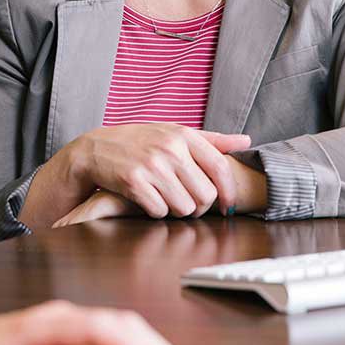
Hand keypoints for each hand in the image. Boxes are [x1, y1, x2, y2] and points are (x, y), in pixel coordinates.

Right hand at [55, 155, 268, 226]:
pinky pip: (159, 211)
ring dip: (177, 210)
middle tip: (189, 204)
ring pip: (184, 207)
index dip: (228, 192)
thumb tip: (246, 141)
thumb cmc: (141, 141)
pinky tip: (149, 200)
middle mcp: (170, 148)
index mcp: (184, 135)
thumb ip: (212, 140)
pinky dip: (156, 211)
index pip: (220, 168)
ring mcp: (151, 165)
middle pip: (205, 195)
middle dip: (199, 206)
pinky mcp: (134, 182)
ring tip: (167, 198)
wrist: (97, 148)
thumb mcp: (175, 133)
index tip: (227, 206)